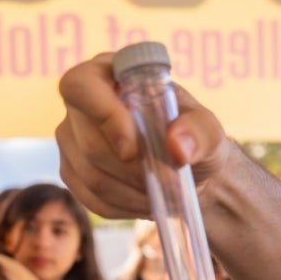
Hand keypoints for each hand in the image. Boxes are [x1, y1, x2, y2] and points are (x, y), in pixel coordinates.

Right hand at [56, 53, 232, 219]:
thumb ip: (199, 132)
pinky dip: (123, 206)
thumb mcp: (208, 131)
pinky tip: (147, 201)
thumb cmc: (195, 138)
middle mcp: (82, 104)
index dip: (102, 116)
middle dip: (131, 169)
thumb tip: (177, 146)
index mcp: (110, 73)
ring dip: (132, 191)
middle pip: (87, 141)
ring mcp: (72, 139)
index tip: (133, 150)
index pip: (81, 86)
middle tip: (167, 178)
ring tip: (163, 190)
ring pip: (89, 174)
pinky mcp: (73, 173)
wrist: (189, 171)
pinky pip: (90, 197)